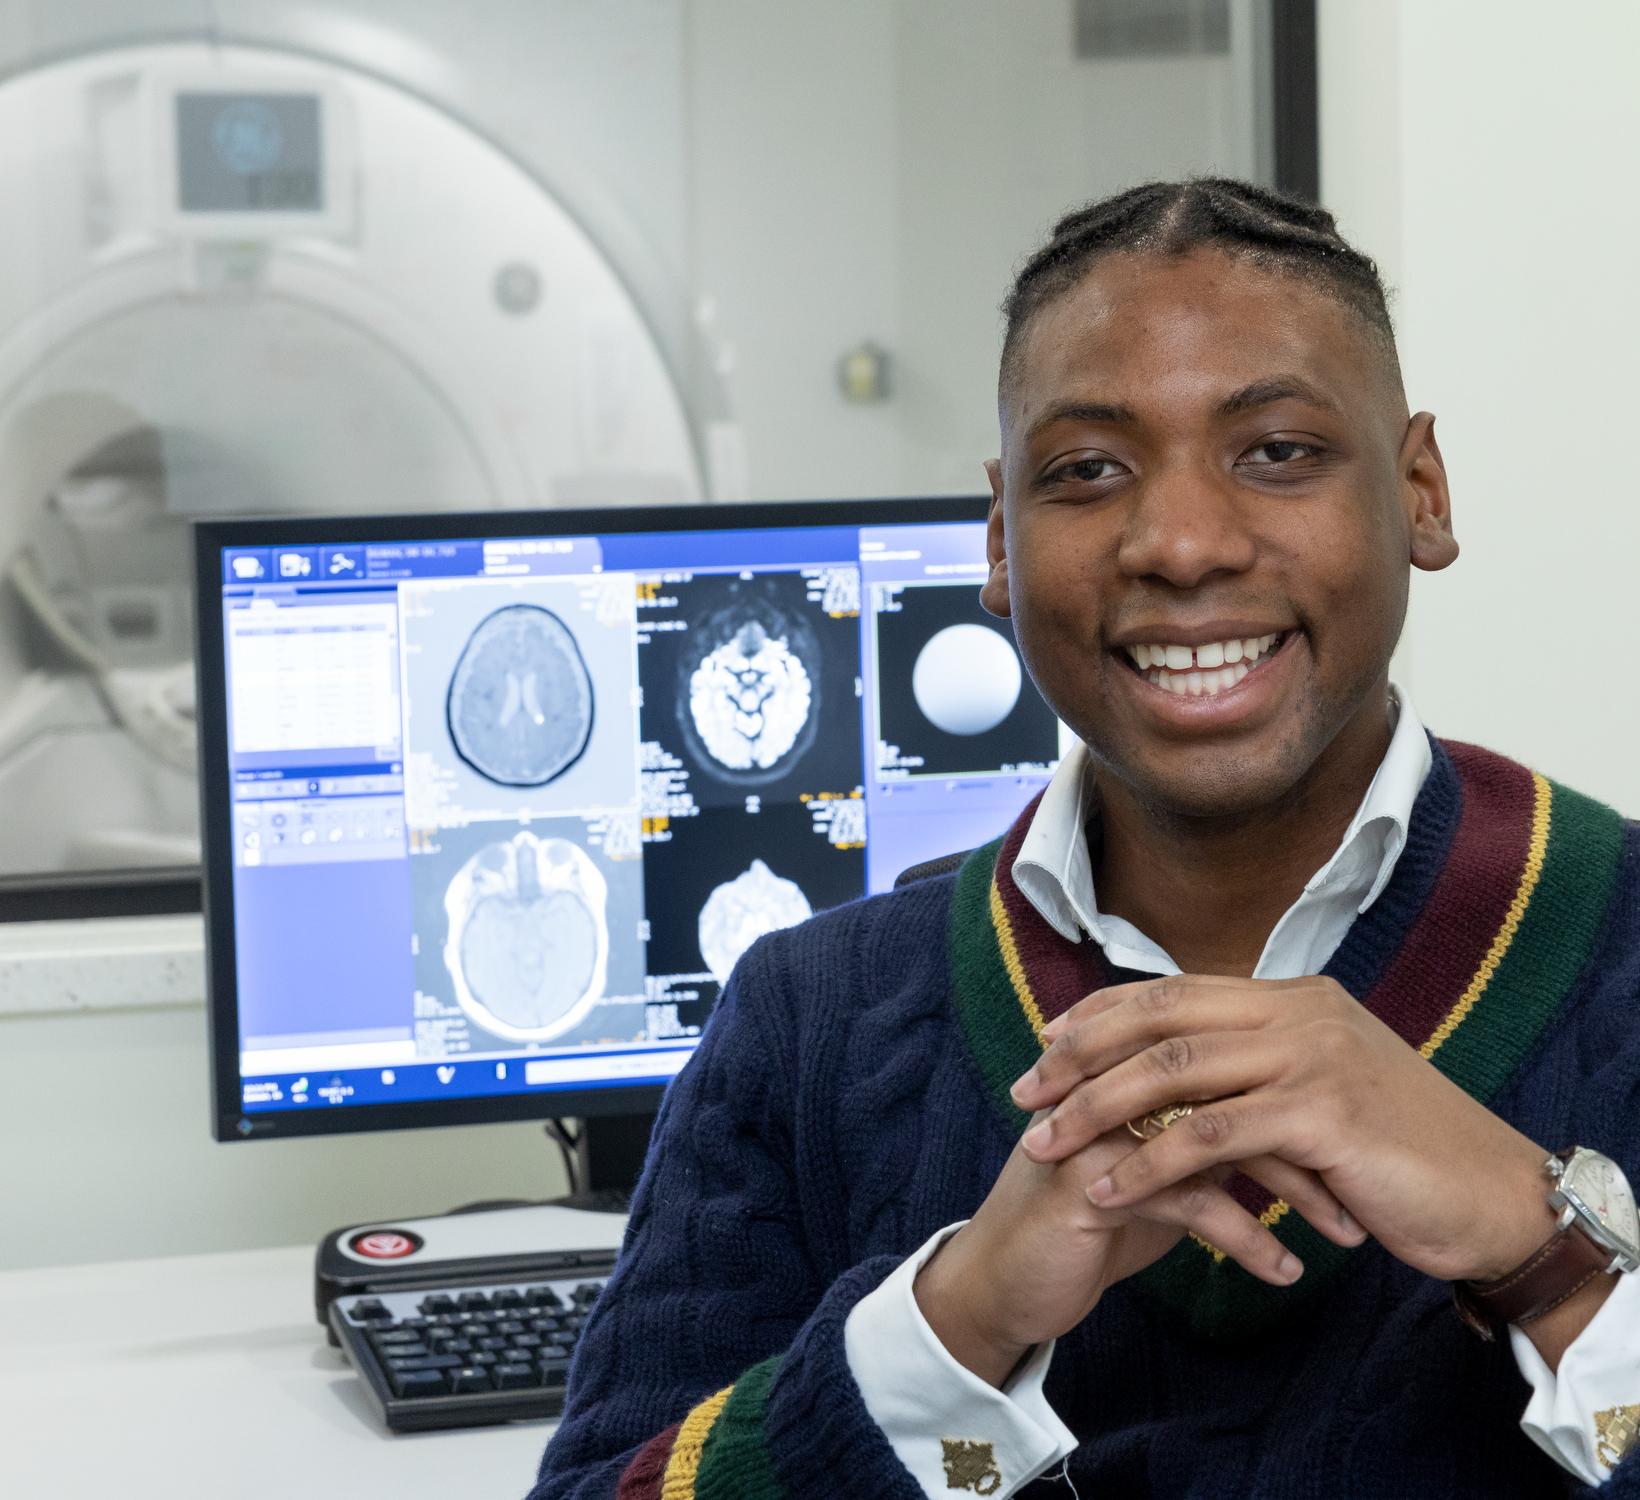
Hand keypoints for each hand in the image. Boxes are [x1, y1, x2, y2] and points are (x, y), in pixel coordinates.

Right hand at [914, 1104, 1364, 1386]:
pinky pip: (1188, 1199)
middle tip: (1372, 1185)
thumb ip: (1206, 1130)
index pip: (1234, 1059)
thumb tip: (1288, 1116)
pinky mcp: (1090, 1176)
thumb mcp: (1159, 1168)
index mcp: (1133, 1065)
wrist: (1008, 1279)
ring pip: (1218, 1138)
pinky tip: (1284, 1271)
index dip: (1303, 1097)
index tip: (1368, 1144)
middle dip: (1313, 1140)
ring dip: (1291, 1189)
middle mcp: (1116, 1080)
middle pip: (1235, 1089)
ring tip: (1344, 1232)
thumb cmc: (1090, 1220)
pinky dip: (1246, 1239)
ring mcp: (1100, 1121)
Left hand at [1009, 974, 1554, 1284]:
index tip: (1046, 1040)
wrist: (1492, 1193)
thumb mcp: (1323, 1086)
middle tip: (1023, 1093)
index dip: (1102, 1013)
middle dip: (1079, 1055)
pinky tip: (1107, 1189)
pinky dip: (1148, 1162)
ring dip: (1095, 1110)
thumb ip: (1261, 1065)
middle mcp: (1297, 1012)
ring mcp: (1310, 1057)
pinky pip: (1210, 1137)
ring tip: (1043, 1145)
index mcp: (1292, 996)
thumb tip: (1184, 1068)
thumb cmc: (1400, 1150)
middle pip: (1157, 1019)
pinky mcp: (1322, 1115)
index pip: (1173, 989)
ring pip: (1172, 1072)